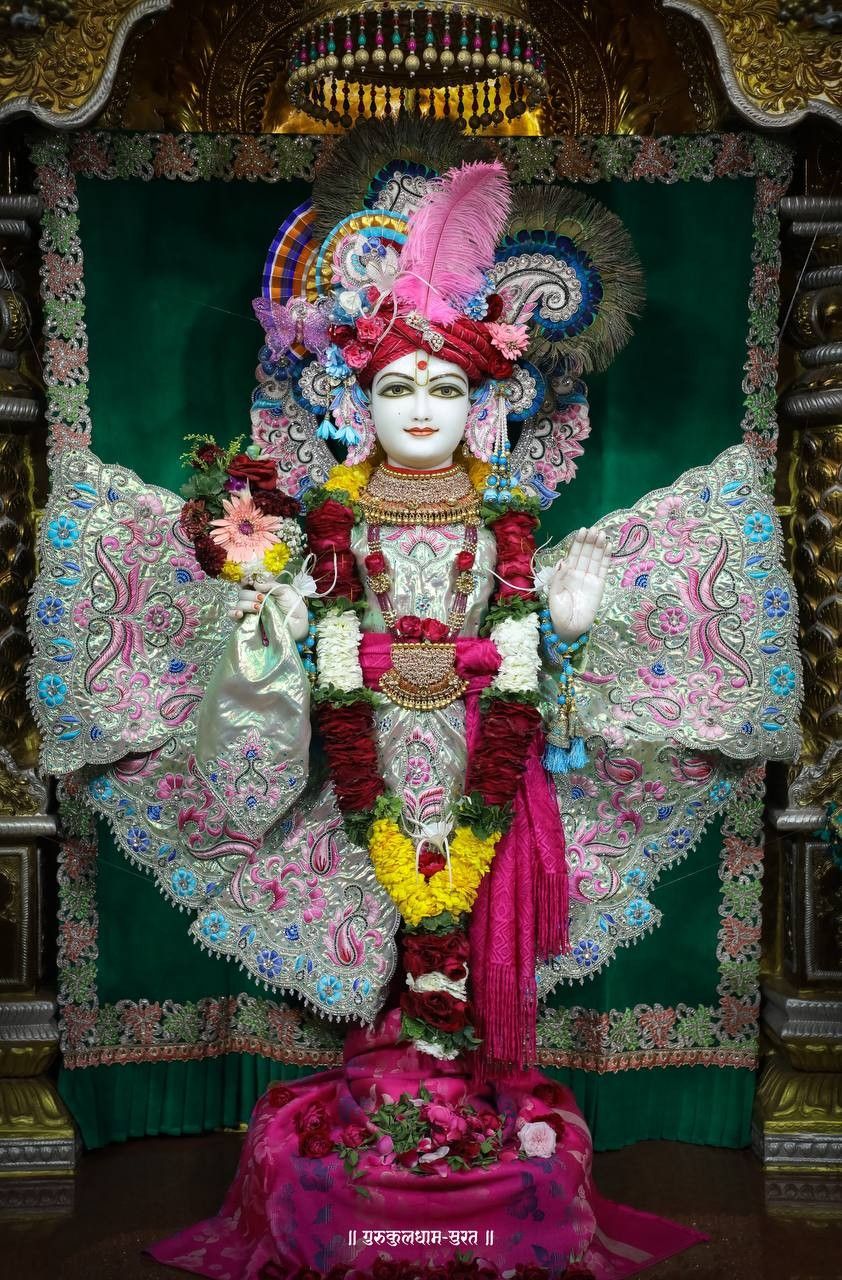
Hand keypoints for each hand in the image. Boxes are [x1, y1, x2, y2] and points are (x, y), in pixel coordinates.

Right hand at [229, 584, 308, 641]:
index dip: (246, 580)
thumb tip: (256, 583)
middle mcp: (254, 600)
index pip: (248, 583)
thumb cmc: (293, 607)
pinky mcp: (248, 623)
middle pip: (242, 593)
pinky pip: (233, 617)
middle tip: (261, 598)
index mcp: (262, 591)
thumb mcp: (284, 590)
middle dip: (250, 594)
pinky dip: (233, 613)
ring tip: (258, 607)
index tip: (249, 580)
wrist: (298, 624)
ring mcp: (250, 612)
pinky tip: (240, 613)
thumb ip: (270, 585)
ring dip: (246, 604)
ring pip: (239, 604)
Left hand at [547, 527, 608, 642]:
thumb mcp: (554, 595)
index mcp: (566, 574)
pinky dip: (606, 557)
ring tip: (602, 534)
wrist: (570, 628)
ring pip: (595, 558)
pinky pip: (603, 569)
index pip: (573, 554)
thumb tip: (564, 561)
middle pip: (585, 553)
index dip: (577, 543)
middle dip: (589, 541)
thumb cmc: (558, 613)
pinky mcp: (599, 585)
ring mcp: (590, 578)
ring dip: (598, 546)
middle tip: (594, 529)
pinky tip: (609, 546)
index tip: (582, 531)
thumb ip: (559, 578)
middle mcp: (578, 573)